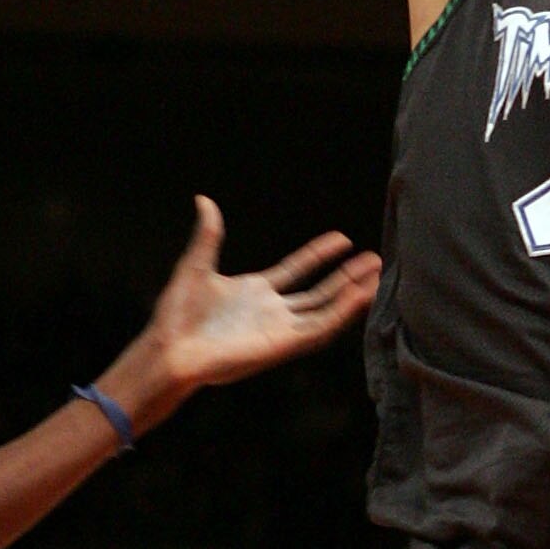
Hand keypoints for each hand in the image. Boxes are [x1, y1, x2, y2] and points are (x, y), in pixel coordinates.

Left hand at [137, 199, 380, 404]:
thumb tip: (203, 200)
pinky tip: (358, 296)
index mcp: (255, 291)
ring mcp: (280, 329)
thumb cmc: (178, 314)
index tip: (342, 239)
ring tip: (376, 276)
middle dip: (346, 276)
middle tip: (374, 259)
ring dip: (351, 294)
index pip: (297, 269)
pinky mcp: (283, 345)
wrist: (172, 347)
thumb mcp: (196, 266)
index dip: (319, 255)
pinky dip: (341, 314)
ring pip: (326, 310)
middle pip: (319, 292)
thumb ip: (209, 235)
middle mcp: (272, 311)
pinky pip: (319, 329)